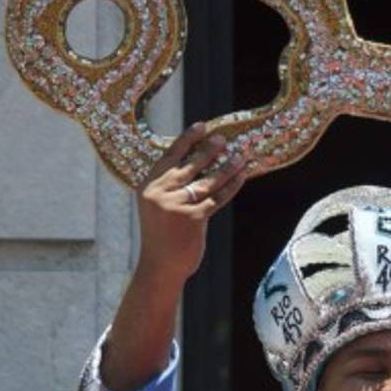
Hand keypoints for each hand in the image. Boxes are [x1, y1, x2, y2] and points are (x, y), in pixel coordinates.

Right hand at [135, 122, 245, 285]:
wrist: (160, 265)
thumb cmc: (163, 235)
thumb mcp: (158, 206)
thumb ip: (173, 186)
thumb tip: (203, 163)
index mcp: (149, 185)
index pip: (170, 156)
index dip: (187, 139)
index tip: (202, 125)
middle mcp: (159, 192)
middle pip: (190, 165)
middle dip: (209, 150)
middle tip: (225, 139)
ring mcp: (176, 205)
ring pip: (207, 181)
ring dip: (227, 168)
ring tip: (241, 157)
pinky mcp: (193, 218)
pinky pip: (217, 199)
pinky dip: (231, 188)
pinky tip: (241, 178)